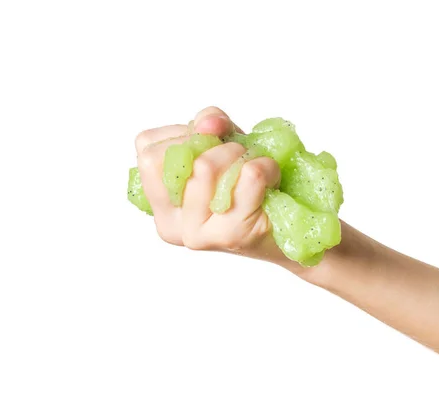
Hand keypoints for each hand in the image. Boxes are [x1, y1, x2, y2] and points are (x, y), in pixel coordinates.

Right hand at [134, 106, 292, 265]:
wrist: (291, 227)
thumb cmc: (250, 185)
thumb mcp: (222, 145)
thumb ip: (209, 124)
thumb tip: (209, 123)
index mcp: (160, 204)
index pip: (148, 152)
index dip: (183, 134)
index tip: (209, 143)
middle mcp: (171, 224)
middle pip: (179, 158)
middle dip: (217, 143)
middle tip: (238, 155)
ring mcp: (198, 234)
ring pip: (208, 166)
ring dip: (242, 154)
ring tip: (255, 167)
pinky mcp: (232, 235)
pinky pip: (248, 176)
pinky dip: (267, 166)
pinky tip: (270, 180)